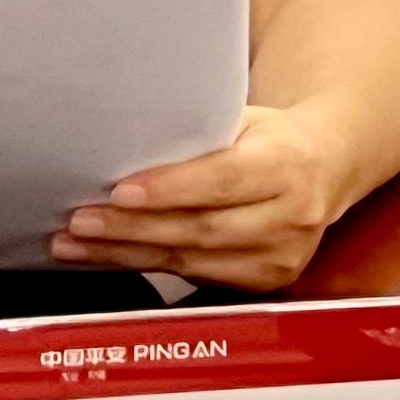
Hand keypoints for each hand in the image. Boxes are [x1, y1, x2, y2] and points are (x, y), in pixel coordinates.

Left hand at [51, 105, 346, 291]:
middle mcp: (292, 215)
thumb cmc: (270, 138)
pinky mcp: (267, 281)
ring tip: (76, 243)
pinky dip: (148, 266)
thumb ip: (197, 134)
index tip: (119, 191)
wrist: (324, 168)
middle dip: (132, 228)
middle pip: (202, 228)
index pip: (223, 180)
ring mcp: (282, 256)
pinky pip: (197, 277)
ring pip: (192, 260)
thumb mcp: (244, 117)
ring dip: (127, 254)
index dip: (170, 189)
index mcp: (288, 164)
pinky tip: (109, 257)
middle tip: (79, 221)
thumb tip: (120, 140)